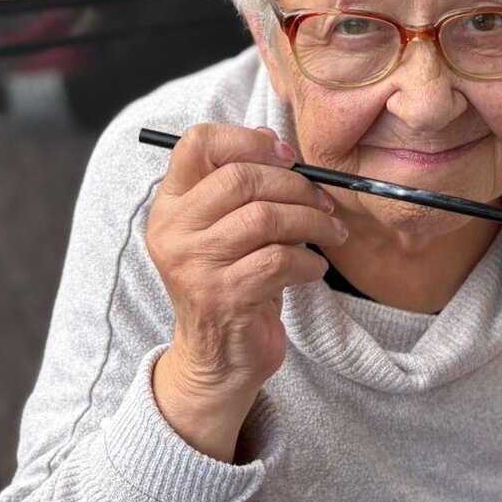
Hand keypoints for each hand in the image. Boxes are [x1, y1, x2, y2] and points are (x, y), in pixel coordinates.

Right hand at [147, 124, 347, 460]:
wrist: (217, 360)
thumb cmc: (230, 285)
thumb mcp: (224, 231)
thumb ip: (238, 187)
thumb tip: (273, 141)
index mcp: (170, 206)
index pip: (197, 144)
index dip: (247, 140)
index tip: (285, 157)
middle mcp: (173, 232)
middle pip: (240, 177)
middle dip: (295, 184)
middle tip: (323, 200)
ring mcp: (195, 266)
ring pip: (266, 217)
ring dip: (312, 221)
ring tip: (330, 231)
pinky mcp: (224, 298)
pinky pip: (280, 260)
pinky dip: (309, 261)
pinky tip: (314, 267)